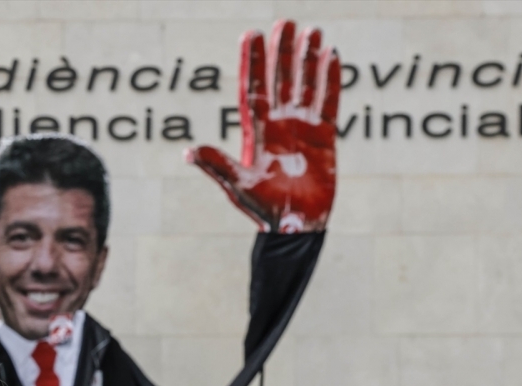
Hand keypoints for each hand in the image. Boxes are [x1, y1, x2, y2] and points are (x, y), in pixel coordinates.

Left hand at [187, 20, 338, 233]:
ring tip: (313, 31)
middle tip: (284, 22)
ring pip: (305, 86)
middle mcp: (278, 125)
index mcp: (256, 132)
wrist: (296, 227)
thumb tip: (188, 152)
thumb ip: (217, 166)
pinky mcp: (325, 137)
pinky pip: (329, 103)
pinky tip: (332, 56)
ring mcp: (302, 129)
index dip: (252, 63)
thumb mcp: (238, 185)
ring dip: (308, 60)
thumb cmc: (264, 210)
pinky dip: (331, 80)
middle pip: (279, 81)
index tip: (250, 34)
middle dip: (281, 52)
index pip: (253, 90)